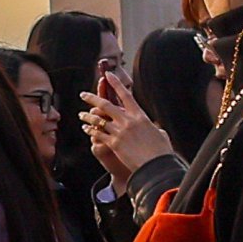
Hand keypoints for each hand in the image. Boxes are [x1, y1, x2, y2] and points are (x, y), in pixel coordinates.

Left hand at [83, 74, 175, 188]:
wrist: (156, 166)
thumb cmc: (161, 151)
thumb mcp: (160, 134)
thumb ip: (152, 127)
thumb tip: (154, 126)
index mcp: (140, 116)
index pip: (125, 95)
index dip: (115, 83)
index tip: (107, 75)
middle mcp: (128, 121)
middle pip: (105, 105)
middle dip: (92, 98)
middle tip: (83, 95)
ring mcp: (120, 132)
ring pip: (98, 119)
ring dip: (87, 116)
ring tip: (81, 114)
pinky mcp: (113, 144)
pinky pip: (97, 134)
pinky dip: (90, 130)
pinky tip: (86, 129)